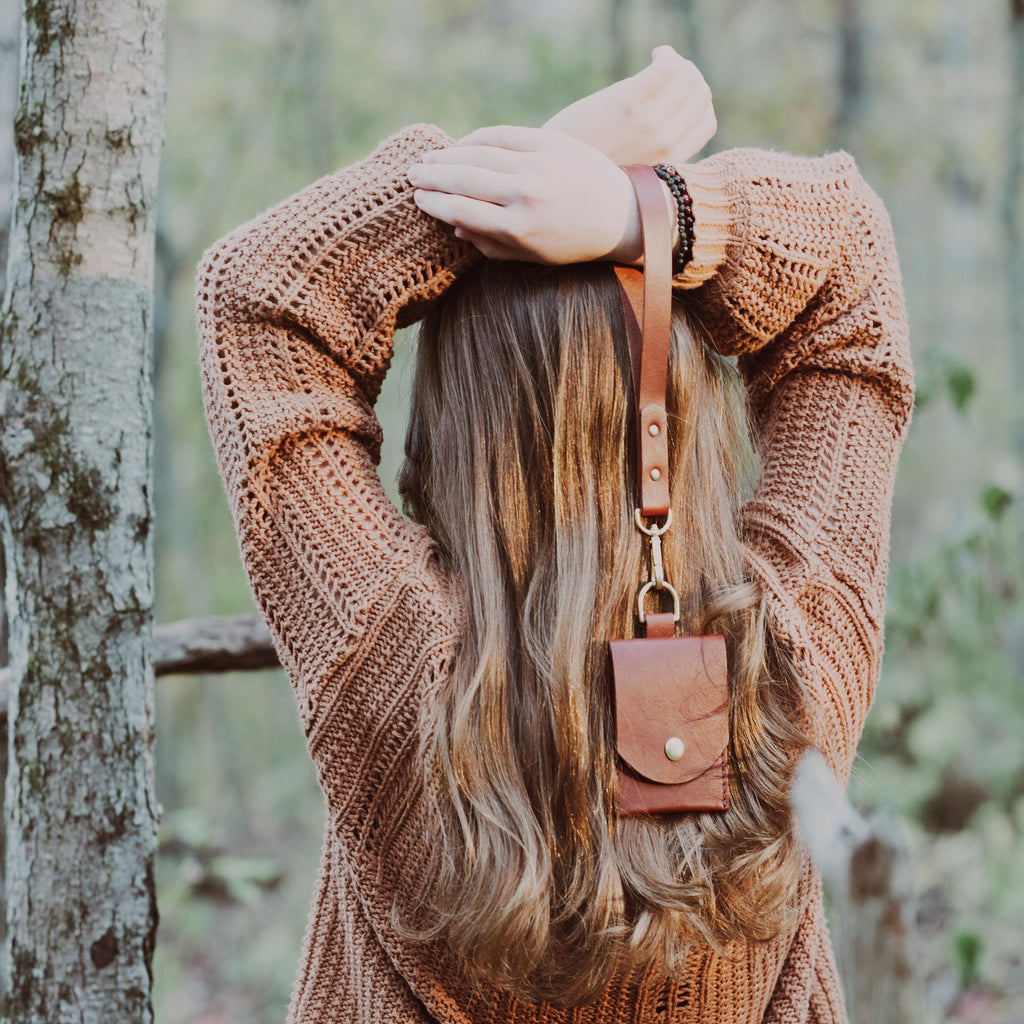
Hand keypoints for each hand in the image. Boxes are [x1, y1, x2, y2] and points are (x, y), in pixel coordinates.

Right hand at [408, 127, 642, 263]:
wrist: (623, 216)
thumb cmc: (573, 244)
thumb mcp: (533, 256)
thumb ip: (491, 245)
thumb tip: (454, 225)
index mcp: (518, 228)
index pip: (462, 210)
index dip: (435, 203)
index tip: (418, 199)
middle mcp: (524, 195)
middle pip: (464, 180)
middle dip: (433, 177)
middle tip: (412, 175)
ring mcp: (538, 165)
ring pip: (479, 154)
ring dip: (448, 156)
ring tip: (428, 159)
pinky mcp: (552, 142)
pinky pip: (504, 135)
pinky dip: (478, 138)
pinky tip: (462, 144)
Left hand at [542, 45, 714, 168]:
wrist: (554, 173)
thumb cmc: (590, 171)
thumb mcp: (632, 169)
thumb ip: (653, 148)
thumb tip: (667, 119)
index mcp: (669, 163)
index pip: (706, 123)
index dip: (697, 101)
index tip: (680, 91)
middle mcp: (665, 145)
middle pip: (700, 96)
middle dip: (690, 77)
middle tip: (669, 71)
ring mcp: (649, 124)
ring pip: (688, 79)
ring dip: (679, 62)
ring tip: (661, 60)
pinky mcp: (629, 103)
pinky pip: (668, 68)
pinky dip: (668, 55)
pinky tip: (656, 54)